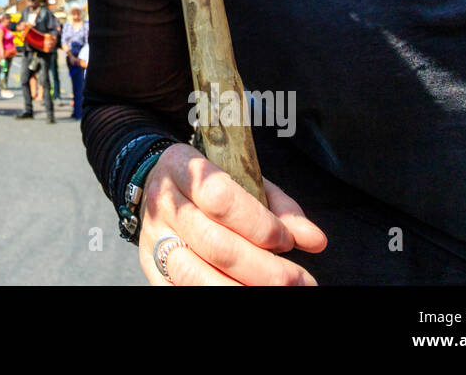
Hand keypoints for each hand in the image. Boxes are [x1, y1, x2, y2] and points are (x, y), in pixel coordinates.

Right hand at [137, 142, 325, 285]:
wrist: (157, 188)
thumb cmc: (210, 185)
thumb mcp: (243, 180)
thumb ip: (280, 207)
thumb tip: (314, 240)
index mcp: (183, 168)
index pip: (221, 199)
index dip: (261, 225)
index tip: (288, 241)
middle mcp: (164, 205)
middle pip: (215, 244)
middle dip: (266, 269)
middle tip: (301, 281)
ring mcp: (153, 239)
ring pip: (196, 276)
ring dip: (243, 290)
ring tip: (279, 292)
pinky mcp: (151, 269)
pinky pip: (182, 292)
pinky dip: (218, 296)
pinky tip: (246, 294)